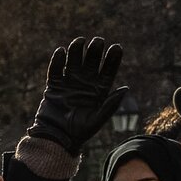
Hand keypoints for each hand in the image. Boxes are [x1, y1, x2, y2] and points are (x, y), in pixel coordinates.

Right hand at [26, 36, 124, 156]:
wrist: (56, 139)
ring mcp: (69, 83)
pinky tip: (61, 52)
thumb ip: (111, 105)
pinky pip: (55, 70)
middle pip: (92, 61)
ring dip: (77, 50)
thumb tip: (126, 88)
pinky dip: (57, 60)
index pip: (108, 70)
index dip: (113, 58)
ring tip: (80, 41)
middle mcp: (85, 83)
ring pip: (74, 61)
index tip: (116, 48)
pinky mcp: (54, 87)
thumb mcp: (98, 119)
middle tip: (98, 42)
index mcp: (99, 90)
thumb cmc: (79, 132)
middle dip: (95, 50)